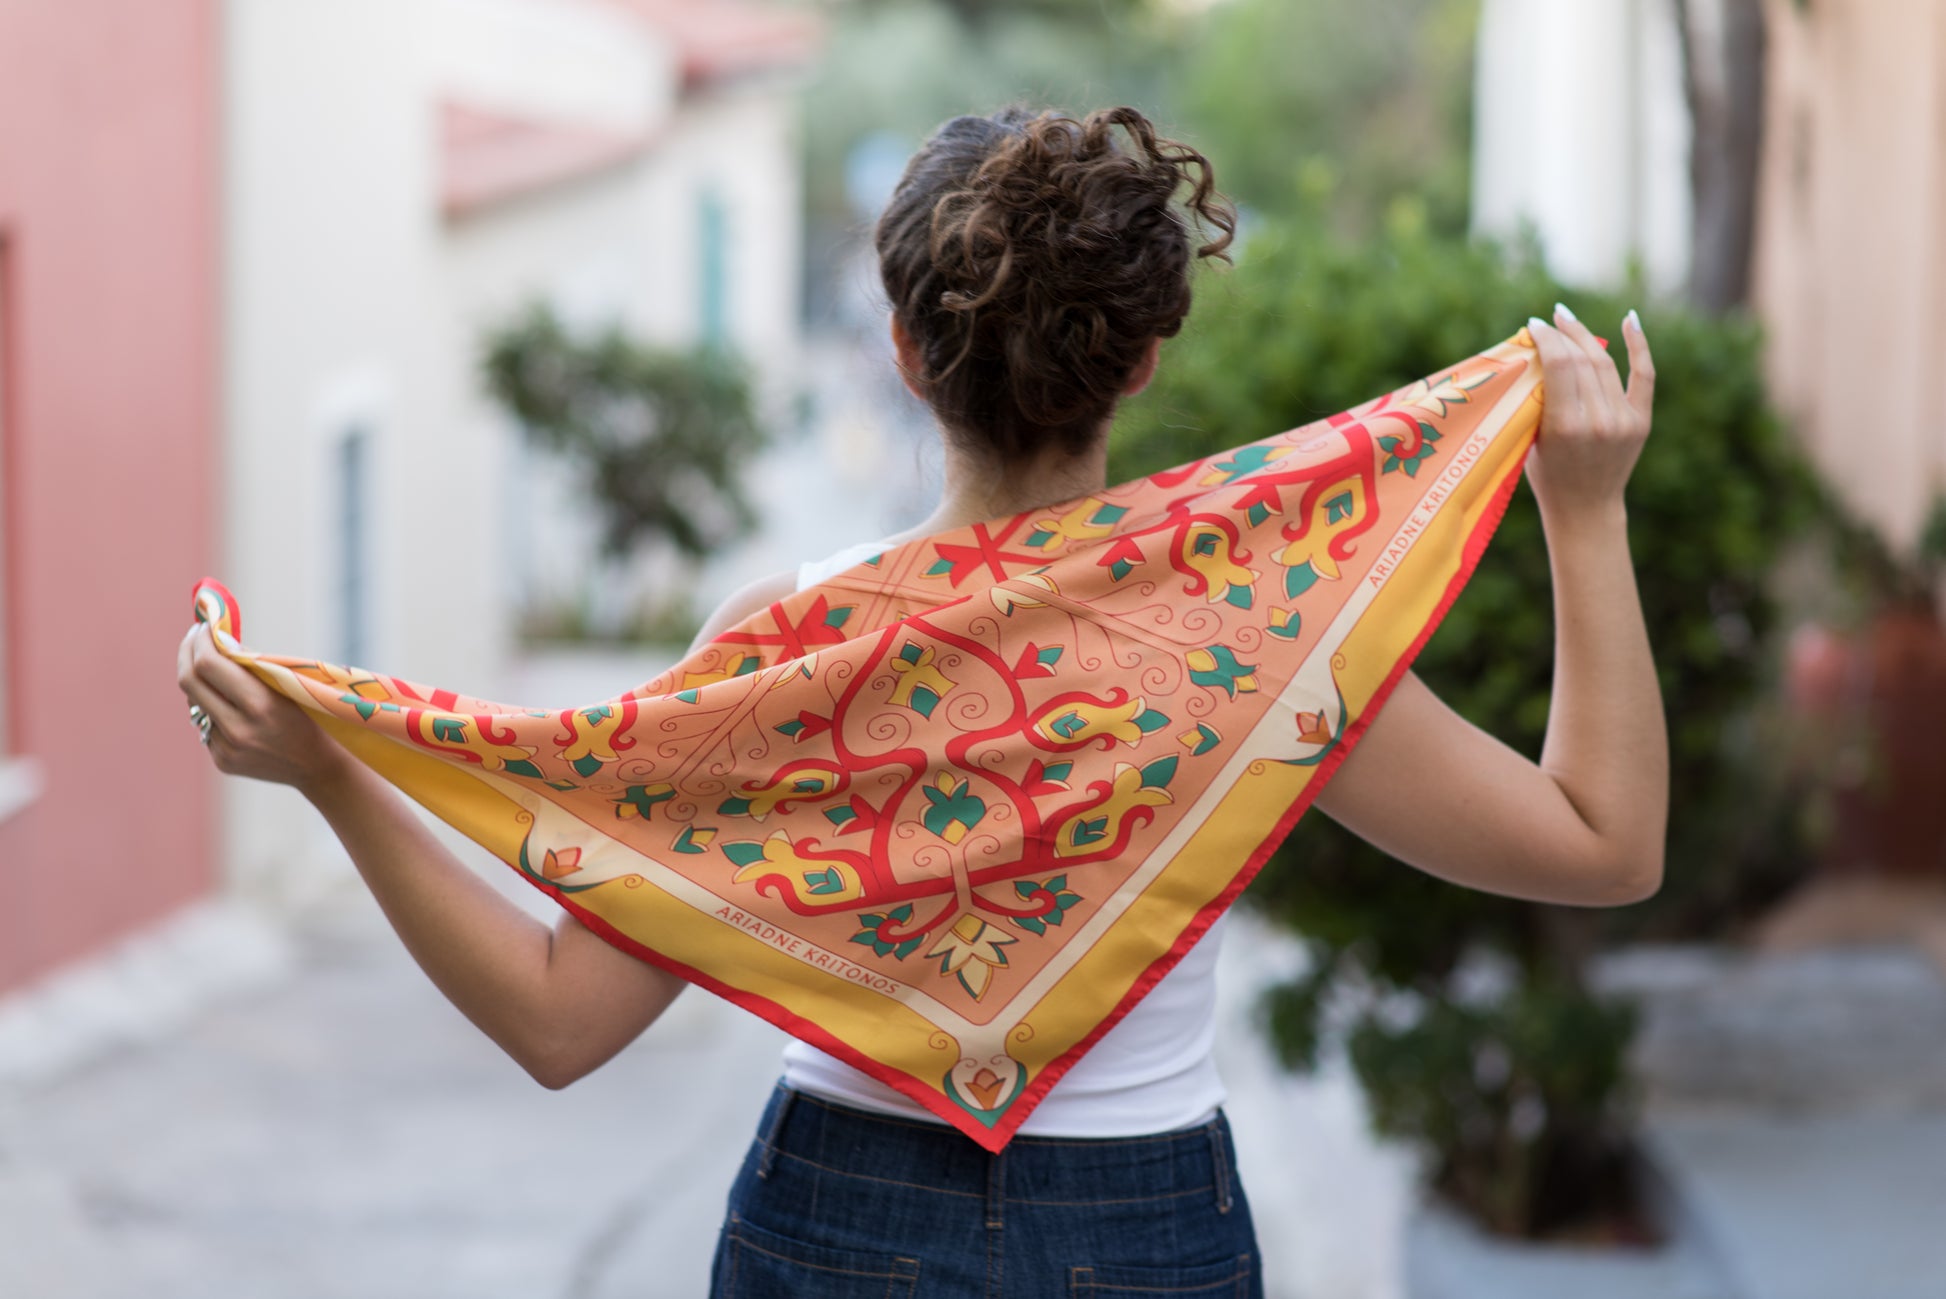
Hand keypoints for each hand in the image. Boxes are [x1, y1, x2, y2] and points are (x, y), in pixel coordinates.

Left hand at [176, 624, 352, 792]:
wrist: (320, 767)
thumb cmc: (311, 715)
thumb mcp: (290, 684)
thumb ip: (252, 663)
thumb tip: (218, 638)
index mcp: (261, 706)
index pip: (209, 664)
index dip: (201, 640)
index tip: (204, 625)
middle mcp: (239, 729)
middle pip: (189, 682)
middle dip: (188, 653)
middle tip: (195, 637)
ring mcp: (227, 749)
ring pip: (194, 703)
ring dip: (200, 682)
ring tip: (218, 670)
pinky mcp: (221, 760)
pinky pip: (205, 723)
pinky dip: (212, 708)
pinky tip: (232, 705)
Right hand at [1524, 304, 1654, 520]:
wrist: (1585, 509)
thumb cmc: (1547, 476)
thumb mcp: (1530, 440)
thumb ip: (1537, 402)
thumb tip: (1538, 355)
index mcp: (1565, 427)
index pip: (1560, 365)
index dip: (1547, 338)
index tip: (1534, 325)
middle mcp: (1599, 420)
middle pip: (1583, 360)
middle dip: (1564, 334)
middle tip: (1549, 319)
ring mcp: (1624, 420)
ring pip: (1605, 364)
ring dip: (1586, 337)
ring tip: (1569, 322)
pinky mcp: (1641, 421)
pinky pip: (1643, 374)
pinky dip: (1638, 345)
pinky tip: (1629, 319)